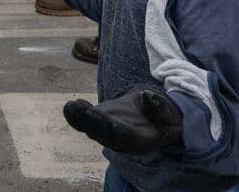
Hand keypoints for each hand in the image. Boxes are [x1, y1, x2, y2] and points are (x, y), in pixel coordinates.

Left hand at [63, 87, 183, 153]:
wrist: (152, 116)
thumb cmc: (163, 116)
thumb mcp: (168, 113)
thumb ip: (160, 107)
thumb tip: (148, 97)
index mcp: (141, 140)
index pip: (128, 138)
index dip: (121, 132)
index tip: (115, 125)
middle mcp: (121, 141)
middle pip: (106, 136)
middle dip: (95, 124)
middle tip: (87, 111)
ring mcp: (107, 132)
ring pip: (92, 130)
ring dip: (82, 119)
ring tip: (73, 107)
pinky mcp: (99, 122)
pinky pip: (85, 122)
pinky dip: (76, 116)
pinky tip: (70, 106)